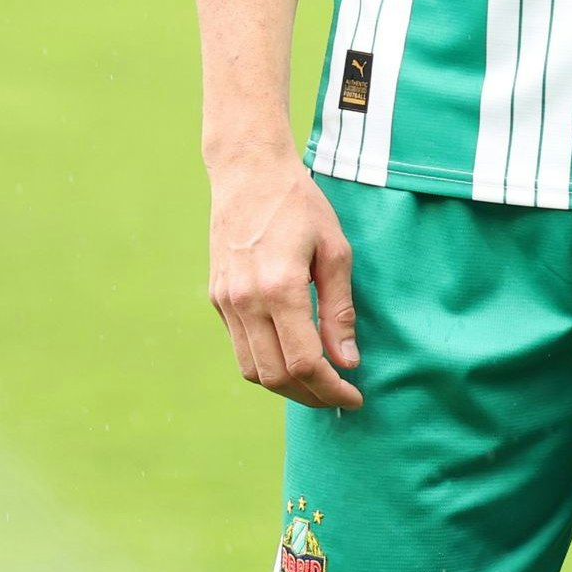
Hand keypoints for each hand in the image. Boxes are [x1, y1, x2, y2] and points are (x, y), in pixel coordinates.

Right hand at [208, 151, 360, 408]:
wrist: (248, 173)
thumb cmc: (300, 205)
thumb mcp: (336, 250)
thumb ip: (340, 310)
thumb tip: (347, 361)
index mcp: (279, 288)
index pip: (304, 363)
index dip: (331, 389)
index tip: (354, 397)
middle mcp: (245, 302)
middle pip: (276, 376)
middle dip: (312, 396)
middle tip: (341, 397)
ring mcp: (225, 302)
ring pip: (253, 370)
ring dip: (287, 387)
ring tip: (319, 385)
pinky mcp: (217, 299)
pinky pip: (240, 349)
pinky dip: (267, 365)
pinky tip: (293, 360)